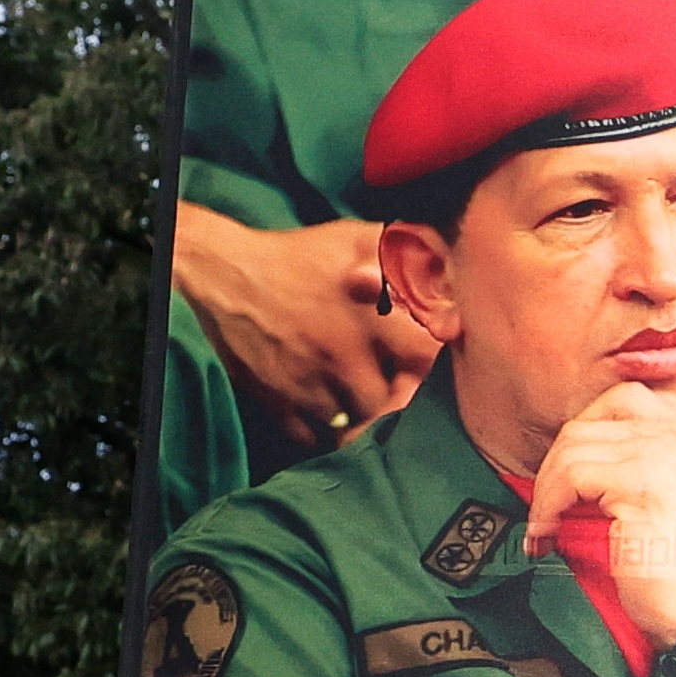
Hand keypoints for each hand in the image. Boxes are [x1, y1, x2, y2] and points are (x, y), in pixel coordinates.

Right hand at [176, 206, 424, 447]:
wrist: (223, 273)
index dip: (431, 366)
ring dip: (361, 417)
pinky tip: (330, 411)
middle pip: (389, 402)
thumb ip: (410, 253)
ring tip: (361, 397)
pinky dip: (324, 432)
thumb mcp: (358, 239)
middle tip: (395, 388)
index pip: (422, 358)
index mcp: (367, 314)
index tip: (425, 363)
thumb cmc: (301, 255)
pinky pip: (311, 437)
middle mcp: (339, 354)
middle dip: (397, 398)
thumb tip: (451, 275)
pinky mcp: (274, 401)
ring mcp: (305, 383)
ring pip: (352, 424)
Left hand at [523, 383, 675, 638]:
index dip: (580, 434)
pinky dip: (547, 507)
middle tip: (546, 506)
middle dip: (552, 468)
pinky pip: (571, 476)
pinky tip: (548, 533)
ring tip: (544, 526)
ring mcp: (664, 455)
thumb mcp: (665, 497)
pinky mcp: (642, 482)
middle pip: (586, 425)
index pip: (620, 401)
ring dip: (545, 492)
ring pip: (572, 450)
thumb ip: (643, 462)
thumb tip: (588, 443)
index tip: (566, 476)